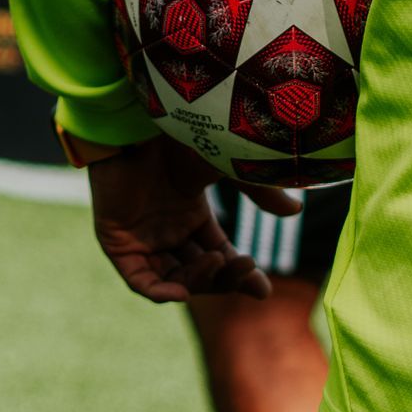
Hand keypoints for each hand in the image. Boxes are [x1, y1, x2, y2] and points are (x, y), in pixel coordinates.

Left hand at [87, 137, 301, 305]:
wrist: (137, 120)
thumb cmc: (179, 134)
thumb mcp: (226, 166)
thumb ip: (258, 191)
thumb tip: (295, 210)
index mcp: (191, 213)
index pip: (219, 253)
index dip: (240, 273)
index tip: (263, 289)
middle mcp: (167, 229)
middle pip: (200, 270)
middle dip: (225, 278)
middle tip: (247, 268)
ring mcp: (142, 236)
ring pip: (173, 277)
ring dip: (198, 280)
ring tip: (217, 260)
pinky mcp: (116, 241)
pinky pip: (138, 279)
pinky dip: (158, 291)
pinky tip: (181, 292)